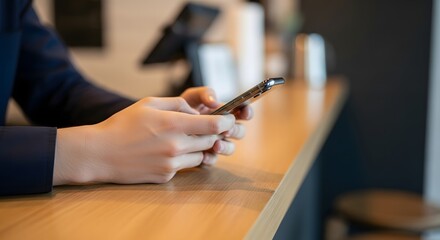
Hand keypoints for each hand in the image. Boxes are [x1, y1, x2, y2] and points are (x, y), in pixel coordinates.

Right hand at [54, 97, 235, 184]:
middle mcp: (176, 146)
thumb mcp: (149, 103)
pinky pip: (184, 166)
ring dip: (198, 147)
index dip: (227, 121)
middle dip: (212, 134)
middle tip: (205, 127)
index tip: (228, 118)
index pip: (215, 125)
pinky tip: (164, 152)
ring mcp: (171, 164)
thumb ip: (178, 104)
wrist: (100, 153)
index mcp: (174, 124)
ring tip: (181, 139)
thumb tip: (197, 111)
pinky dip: (182, 158)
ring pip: (201, 156)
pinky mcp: (166, 176)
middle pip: (211, 141)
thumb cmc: (123, 125)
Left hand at [180, 87, 253, 164]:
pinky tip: (203, 156)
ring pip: (230, 148)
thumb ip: (205, 94)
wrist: (166, 124)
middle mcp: (223, 129)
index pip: (243, 112)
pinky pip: (213, 160)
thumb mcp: (192, 96)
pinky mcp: (206, 155)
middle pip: (240, 131)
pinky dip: (210, 158)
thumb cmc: (182, 108)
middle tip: (226, 130)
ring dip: (226, 147)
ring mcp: (216, 143)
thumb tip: (215, 101)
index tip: (244, 112)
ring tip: (216, 145)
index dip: (247, 112)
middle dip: (235, 130)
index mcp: (225, 113)